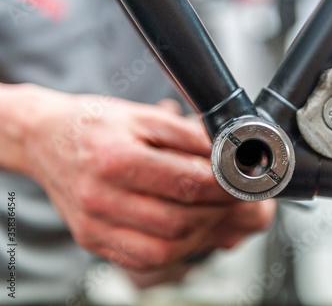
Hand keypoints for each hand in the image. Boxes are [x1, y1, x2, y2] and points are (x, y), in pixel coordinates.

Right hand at [17, 84, 275, 270]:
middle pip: (178, 222)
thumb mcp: (142, 116)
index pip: (187, 183)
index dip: (224, 186)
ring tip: (214, 213)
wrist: (45, 138)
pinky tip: (188, 230)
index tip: (240, 181)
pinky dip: (175, 249)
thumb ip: (187, 136)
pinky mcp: (92, 240)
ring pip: (163, 249)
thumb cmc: (93, 124)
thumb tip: (225, 154)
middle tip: (233, 198)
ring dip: (200, 235)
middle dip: (218, 212)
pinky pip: (142, 259)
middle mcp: (101, 198)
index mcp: (115, 159)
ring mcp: (94, 225)